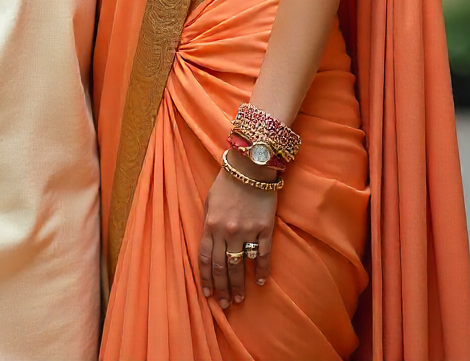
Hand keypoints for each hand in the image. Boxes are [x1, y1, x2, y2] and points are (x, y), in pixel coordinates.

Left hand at [198, 150, 277, 308]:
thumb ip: (208, 223)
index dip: (205, 278)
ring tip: (238, 299)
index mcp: (210, 224)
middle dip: (222, 288)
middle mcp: (227, 231)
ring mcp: (246, 230)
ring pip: (240, 265)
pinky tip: (259, 281)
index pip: (205, 258)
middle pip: (221, 266)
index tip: (208, 294)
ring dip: (238, 285)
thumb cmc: (227, 182)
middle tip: (224, 304)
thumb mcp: (209, 200)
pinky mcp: (264, 228)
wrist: (251, 166)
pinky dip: (261, 270)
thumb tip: (208, 245)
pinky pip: (262, 254)